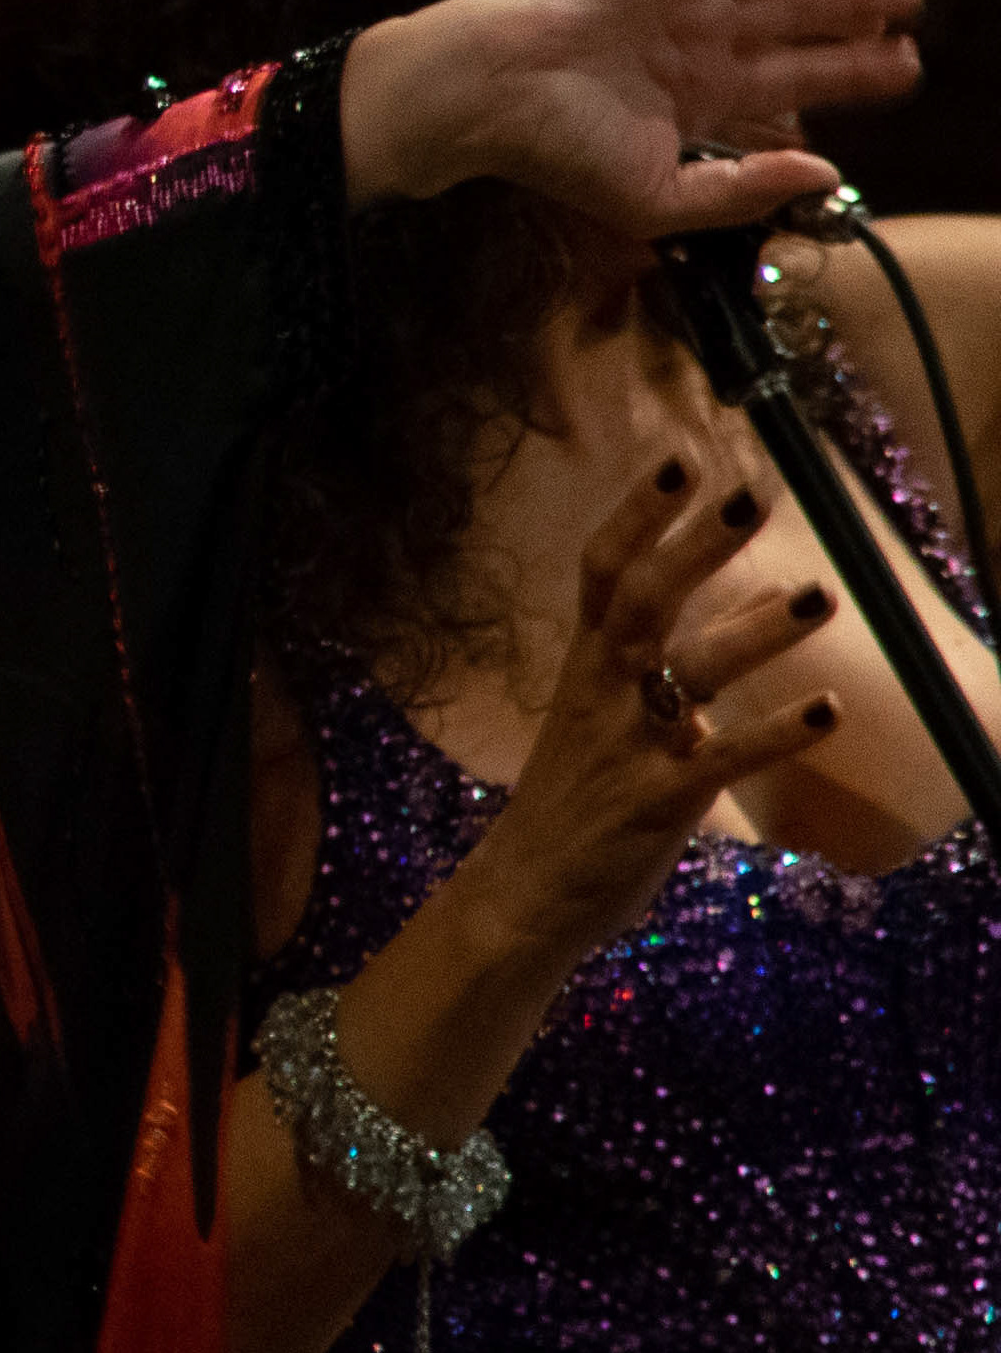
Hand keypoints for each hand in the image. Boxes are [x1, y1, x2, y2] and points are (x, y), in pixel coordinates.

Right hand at [343, 0, 919, 234]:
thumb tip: (826, 170)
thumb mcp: (657, 196)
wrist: (486, 92)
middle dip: (858, 3)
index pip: (802, 75)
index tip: (908, 61)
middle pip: (799, 11)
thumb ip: (743, 190)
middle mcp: (698, 35)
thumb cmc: (554, 150)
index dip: (859, 69)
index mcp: (704, 93)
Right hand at [465, 449, 840, 961]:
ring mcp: (625, 746)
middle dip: (694, 546)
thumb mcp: (623, 715)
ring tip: (819, 598)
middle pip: (642, 601)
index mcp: (587, 666)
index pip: (603, 571)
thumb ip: (694, 656)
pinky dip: (776, 733)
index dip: (638, 515)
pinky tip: (826, 711)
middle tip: (749, 494)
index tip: (679, 461)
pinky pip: (719, 760)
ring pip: (686, 674)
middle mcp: (601, 693)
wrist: (526, 891)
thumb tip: (771, 594)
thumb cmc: (582, 797)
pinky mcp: (655, 803)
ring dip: (753, 633)